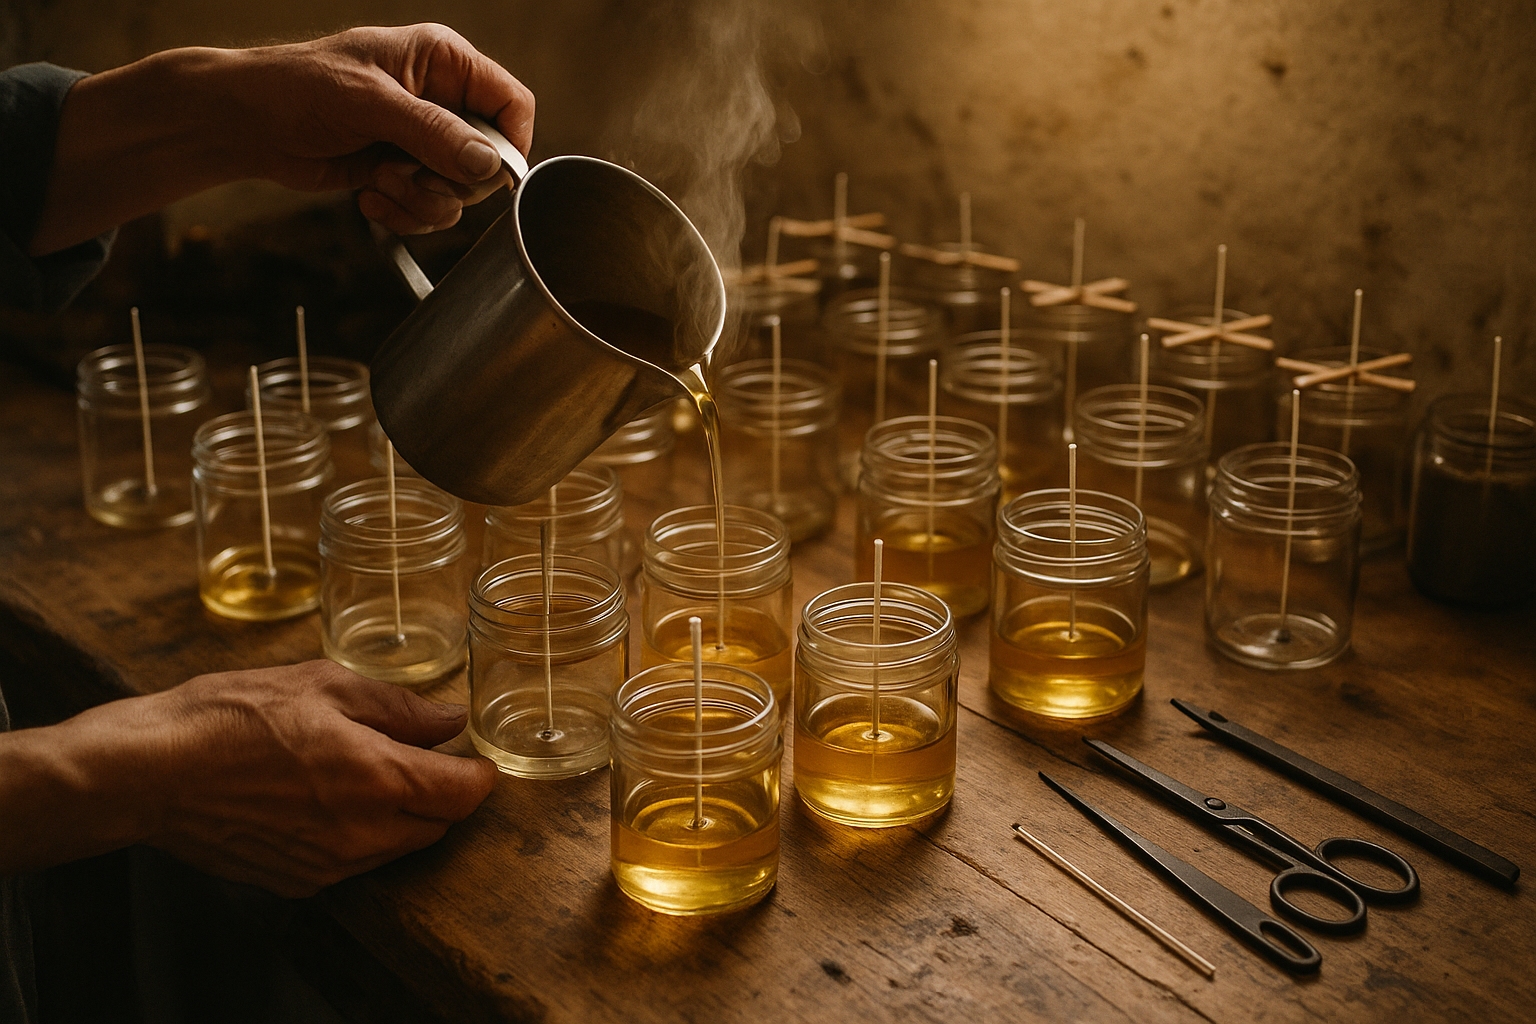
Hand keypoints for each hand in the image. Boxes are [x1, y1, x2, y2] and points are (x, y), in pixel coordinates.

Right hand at [0, 661, 497, 896]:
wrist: (148, 773)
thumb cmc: (229, 717)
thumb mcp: (322, 684)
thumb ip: (398, 706)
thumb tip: (448, 720)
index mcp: (377, 778)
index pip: (465, 795)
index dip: (477, 773)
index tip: (469, 754)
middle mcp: (361, 833)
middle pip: (438, 825)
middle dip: (439, 793)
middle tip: (414, 754)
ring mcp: (329, 865)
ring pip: (398, 847)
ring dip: (400, 815)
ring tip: (361, 771)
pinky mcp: (299, 882)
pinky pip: (355, 862)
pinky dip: (359, 835)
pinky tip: (324, 800)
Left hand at [227, 24, 534, 233]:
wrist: (245, 123)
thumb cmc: (296, 88)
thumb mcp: (369, 104)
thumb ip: (434, 132)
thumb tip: (489, 163)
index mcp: (442, 61)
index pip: (511, 103)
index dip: (511, 144)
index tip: (490, 175)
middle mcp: (440, 100)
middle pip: (490, 159)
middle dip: (449, 179)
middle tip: (407, 171)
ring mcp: (422, 140)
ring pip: (460, 192)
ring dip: (420, 200)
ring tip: (379, 180)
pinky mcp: (403, 172)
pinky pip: (431, 208)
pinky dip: (403, 213)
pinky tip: (369, 195)